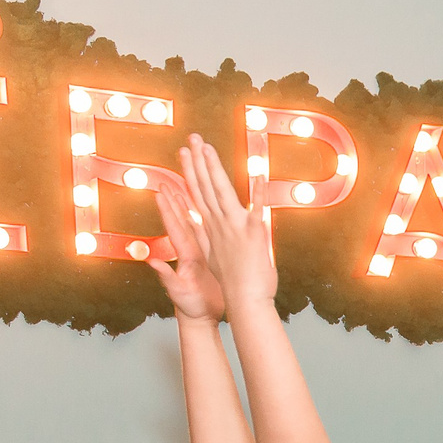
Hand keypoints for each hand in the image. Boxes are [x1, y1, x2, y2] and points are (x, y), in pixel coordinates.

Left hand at [149, 179, 227, 322]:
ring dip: (190, 207)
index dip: (168, 210)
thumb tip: (151, 262)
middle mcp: (190, 253)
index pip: (175, 229)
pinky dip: (207, 223)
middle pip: (183, 222)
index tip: (161, 192)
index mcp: (185, 257)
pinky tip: (207, 212)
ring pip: (196, 226)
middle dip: (176, 201)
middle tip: (170, 180)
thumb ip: (166, 277)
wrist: (203, 320)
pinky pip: (210, 237)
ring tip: (186, 188)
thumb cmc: (191, 308)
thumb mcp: (178, 293)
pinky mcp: (211, 261)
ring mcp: (200, 256)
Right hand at [175, 134, 277, 316]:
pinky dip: (258, 193)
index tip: (184, 154)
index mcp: (210, 230)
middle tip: (191, 139)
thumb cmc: (233, 286)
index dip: (191, 173)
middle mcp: (219, 225)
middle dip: (196, 162)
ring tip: (206, 147)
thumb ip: (206, 241)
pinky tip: (258, 175)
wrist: (244, 303)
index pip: (197, 195)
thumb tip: (197, 229)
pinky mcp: (253, 235)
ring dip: (214, 168)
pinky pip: (257, 209)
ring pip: (221, 192)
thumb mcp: (213, 260)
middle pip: (204, 188)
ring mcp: (235, 228)